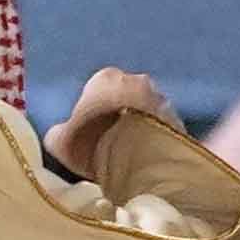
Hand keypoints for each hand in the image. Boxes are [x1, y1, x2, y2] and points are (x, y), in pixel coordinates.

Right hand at [48, 66, 178, 183]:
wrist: (142, 160)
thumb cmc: (96, 144)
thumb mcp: (61, 142)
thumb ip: (59, 134)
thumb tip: (59, 135)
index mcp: (105, 78)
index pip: (94, 91)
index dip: (89, 114)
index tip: (89, 136)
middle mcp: (137, 80)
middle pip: (122, 99)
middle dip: (118, 117)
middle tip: (110, 146)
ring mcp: (162, 99)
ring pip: (145, 113)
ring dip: (139, 128)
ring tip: (130, 157)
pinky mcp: (180, 120)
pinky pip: (161, 129)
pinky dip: (155, 140)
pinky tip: (147, 160)